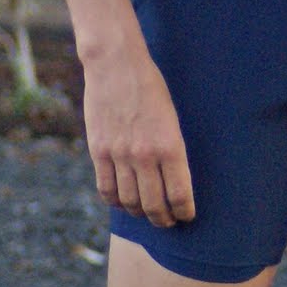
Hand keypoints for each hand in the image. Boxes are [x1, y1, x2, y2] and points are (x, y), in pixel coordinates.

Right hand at [82, 45, 195, 227]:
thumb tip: (172, 178)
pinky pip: (106, 189)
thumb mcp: (171, 116)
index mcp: (170, 145)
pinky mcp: (98, 152)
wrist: (116, 65)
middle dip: (164, 219)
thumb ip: (170, 148)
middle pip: (154, 205)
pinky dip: (116, 202)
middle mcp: (145, 155)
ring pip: (130, 202)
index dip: (185, 212)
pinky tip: (123, 201)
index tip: (187, 216)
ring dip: (140, 213)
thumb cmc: (150, 87)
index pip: (180, 194)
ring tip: (146, 213)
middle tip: (168, 222)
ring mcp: (119, 155)